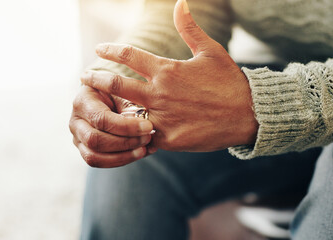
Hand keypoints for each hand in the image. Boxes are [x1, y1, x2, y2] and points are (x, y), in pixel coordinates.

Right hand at [69, 85, 154, 167]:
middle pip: (95, 140)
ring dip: (123, 156)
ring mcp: (78, 137)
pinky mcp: (85, 150)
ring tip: (144, 149)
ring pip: (94, 156)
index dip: (126, 126)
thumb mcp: (126, 92)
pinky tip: (140, 153)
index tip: (148, 126)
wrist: (112, 98)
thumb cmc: (121, 91)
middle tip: (147, 138)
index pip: (101, 119)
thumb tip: (144, 123)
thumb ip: (131, 107)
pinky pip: (100, 162)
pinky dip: (122, 160)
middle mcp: (75, 120)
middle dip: (125, 142)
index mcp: (83, 100)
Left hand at [81, 0, 258, 151]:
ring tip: (99, 106)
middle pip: (115, 83)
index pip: (128, 54)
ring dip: (108, 108)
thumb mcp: (211, 51)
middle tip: (84, 76)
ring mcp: (163, 117)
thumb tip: (180, 2)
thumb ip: (190, 28)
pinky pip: (141, 137)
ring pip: (123, 113)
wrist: (248, 114)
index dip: (109, 49)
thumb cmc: (229, 81)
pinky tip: (123, 129)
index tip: (98, 48)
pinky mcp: (169, 139)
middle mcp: (160, 93)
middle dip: (95, 78)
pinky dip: (131, 132)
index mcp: (167, 69)